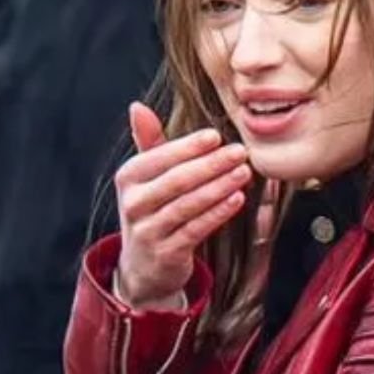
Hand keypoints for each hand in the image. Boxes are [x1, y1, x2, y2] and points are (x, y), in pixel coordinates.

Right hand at [115, 103, 251, 308]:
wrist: (144, 267)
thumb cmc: (153, 212)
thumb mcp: (146, 179)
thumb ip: (149, 144)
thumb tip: (137, 106)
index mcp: (129, 178)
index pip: (160, 157)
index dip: (189, 147)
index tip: (216, 136)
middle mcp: (134, 204)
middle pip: (177, 180)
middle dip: (211, 165)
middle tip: (239, 152)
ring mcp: (149, 230)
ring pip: (188, 204)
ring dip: (219, 187)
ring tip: (244, 173)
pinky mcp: (167, 253)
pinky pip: (196, 229)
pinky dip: (218, 213)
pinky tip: (237, 199)